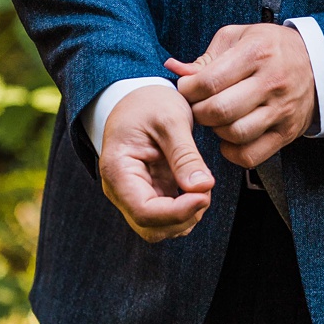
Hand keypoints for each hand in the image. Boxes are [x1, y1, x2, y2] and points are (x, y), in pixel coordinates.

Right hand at [98, 85, 214, 242]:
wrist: (138, 96)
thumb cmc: (149, 102)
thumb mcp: (170, 119)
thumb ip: (185, 155)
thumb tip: (202, 188)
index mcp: (118, 170)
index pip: (144, 211)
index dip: (177, 212)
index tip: (204, 194)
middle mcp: (121, 189)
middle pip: (151, 227)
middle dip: (183, 217)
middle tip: (206, 189)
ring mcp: (134, 193)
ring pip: (160, 227)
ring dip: (186, 216)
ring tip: (202, 185)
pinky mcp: (149, 193)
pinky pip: (167, 216)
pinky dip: (186, 209)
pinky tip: (197, 187)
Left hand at [166, 24, 315, 168]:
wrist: (316, 63)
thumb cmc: (269, 47)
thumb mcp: (238, 38)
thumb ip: (205, 58)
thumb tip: (174, 70)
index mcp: (257, 52)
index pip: (210, 81)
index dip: (188, 90)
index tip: (186, 89)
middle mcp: (272, 81)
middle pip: (220, 111)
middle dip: (198, 112)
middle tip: (197, 106)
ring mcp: (282, 110)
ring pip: (235, 134)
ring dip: (215, 131)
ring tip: (216, 119)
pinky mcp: (287, 132)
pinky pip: (251, 155)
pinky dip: (232, 152)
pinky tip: (229, 136)